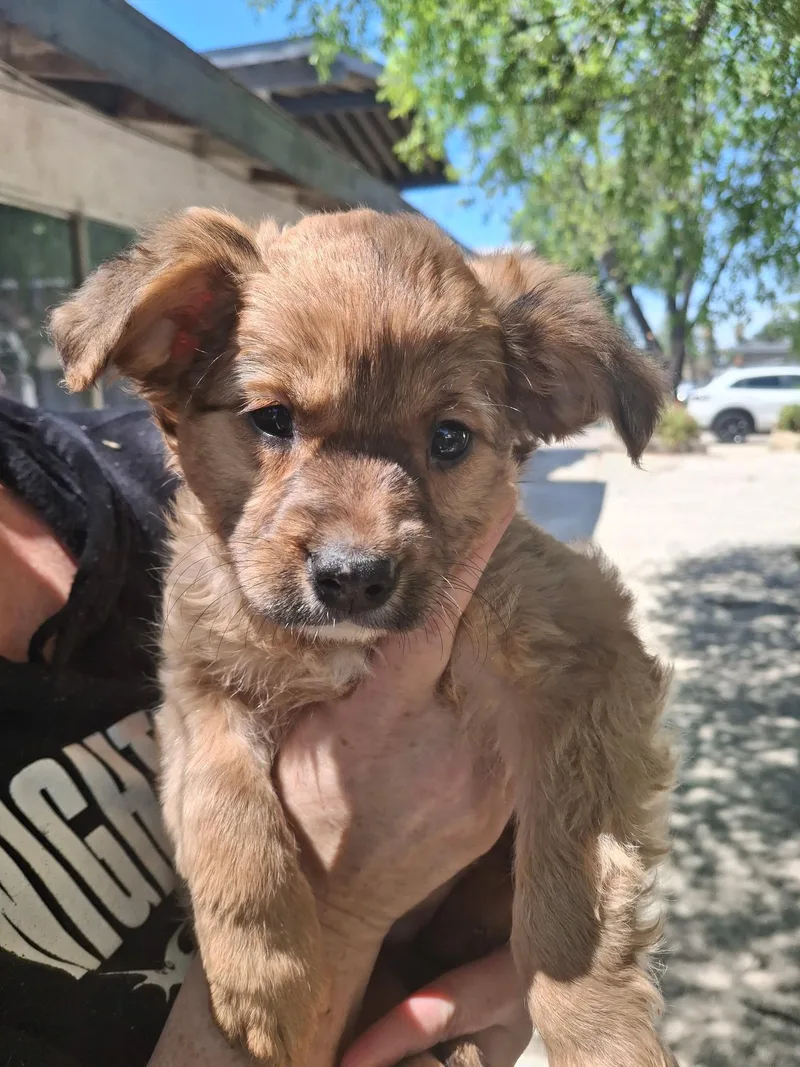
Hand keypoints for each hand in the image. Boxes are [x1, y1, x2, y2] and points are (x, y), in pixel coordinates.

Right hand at [149, 492, 519, 1065]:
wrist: (335, 907)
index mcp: (389, 719)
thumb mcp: (307, 730)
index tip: (501, 504)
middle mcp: (455, 750)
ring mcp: (491, 783)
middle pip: (487, 647)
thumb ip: (339, 667)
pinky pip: (518, 730)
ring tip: (506, 595)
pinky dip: (511, 692)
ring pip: (510, 686)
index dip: (469, 560)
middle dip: (494, 593)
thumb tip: (368, 602)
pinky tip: (495, 671)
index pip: (434, 621)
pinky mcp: (504, 804)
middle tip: (501, 528)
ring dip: (507, 642)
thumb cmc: (305, 809)